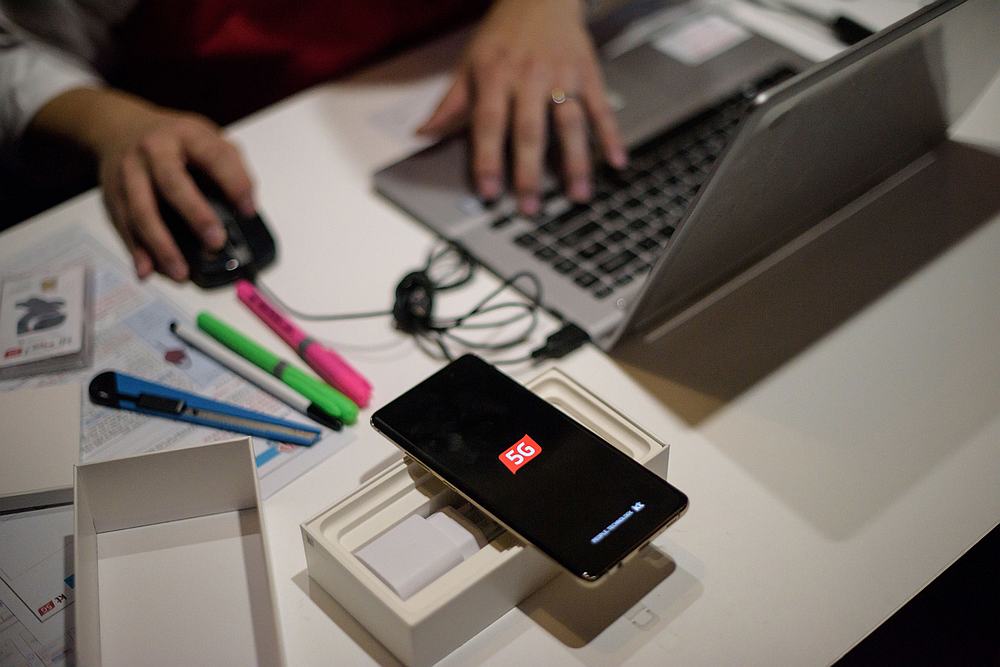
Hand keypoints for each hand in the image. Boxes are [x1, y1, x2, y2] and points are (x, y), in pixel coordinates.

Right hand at [31, 88, 254, 280]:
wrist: (117, 127)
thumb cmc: (172, 140)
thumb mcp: (205, 138)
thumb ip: (229, 165)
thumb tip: (246, 205)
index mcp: (185, 134)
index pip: (214, 156)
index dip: (234, 183)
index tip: (248, 210)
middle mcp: (152, 151)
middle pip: (172, 183)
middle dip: (195, 215)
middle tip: (216, 243)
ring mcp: (127, 173)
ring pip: (142, 212)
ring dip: (162, 245)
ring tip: (182, 272)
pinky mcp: (112, 196)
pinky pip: (123, 227)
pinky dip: (136, 251)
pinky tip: (148, 270)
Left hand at [418, 0, 625, 215]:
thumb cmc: (503, 34)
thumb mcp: (469, 63)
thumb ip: (450, 103)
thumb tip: (423, 133)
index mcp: (495, 76)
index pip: (489, 124)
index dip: (488, 160)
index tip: (489, 191)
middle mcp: (529, 77)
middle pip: (530, 131)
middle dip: (530, 173)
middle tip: (530, 207)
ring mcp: (562, 77)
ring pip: (569, 124)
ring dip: (575, 162)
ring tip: (578, 195)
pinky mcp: (588, 74)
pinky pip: (601, 108)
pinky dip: (611, 136)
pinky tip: (616, 161)